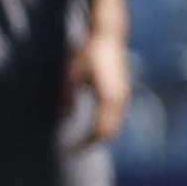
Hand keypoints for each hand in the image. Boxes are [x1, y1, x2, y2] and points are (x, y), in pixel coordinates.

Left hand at [61, 23, 132, 153]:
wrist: (108, 34)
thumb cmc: (88, 51)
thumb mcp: (71, 73)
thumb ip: (67, 95)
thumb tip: (63, 117)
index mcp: (109, 98)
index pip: (100, 131)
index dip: (86, 144)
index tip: (71, 151)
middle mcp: (120, 100)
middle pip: (109, 132)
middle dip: (92, 143)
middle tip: (75, 150)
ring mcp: (123, 95)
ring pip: (114, 125)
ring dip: (99, 135)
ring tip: (81, 142)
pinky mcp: (122, 91)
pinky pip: (114, 116)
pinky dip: (104, 125)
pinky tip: (90, 126)